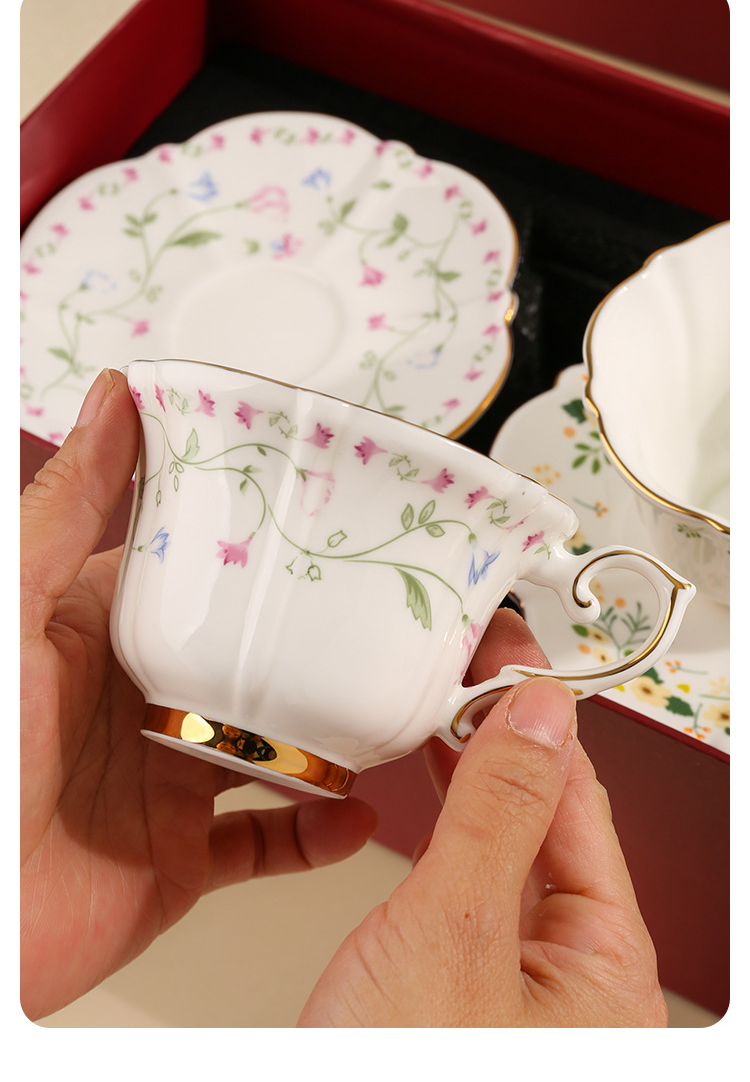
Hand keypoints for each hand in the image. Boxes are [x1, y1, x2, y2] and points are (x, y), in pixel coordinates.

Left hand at [20, 369, 376, 1020]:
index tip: (324, 511)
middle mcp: (140, 702)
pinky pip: (269, 842)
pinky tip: (355, 813)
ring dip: (335, 729)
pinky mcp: (178, 860)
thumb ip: (65, 510)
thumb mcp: (18, 610)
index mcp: (102, 633)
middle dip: (320, 637)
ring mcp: (164, 781)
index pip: (195, 569)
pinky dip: (318, 833)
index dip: (258, 542)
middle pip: (251, 656)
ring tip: (396, 702)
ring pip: (275, 743)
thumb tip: (110, 400)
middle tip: (393, 612)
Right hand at [299, 610, 666, 1026]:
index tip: (503, 650)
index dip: (540, 715)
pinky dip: (455, 832)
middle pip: (557, 825)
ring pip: (514, 856)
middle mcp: (580, 987)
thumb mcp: (452, 936)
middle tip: (464, 661)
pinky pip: (478, 894)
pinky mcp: (468, 1003)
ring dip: (480, 777)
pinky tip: (433, 792)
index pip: (585, 804)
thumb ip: (500, 814)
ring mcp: (524, 1000)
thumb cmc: (394, 1079)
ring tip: (445, 705)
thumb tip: (538, 713)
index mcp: (611, 974)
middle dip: (509, 737)